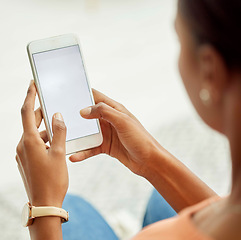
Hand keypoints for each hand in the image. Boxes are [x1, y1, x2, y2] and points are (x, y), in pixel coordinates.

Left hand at [16, 81, 67, 207]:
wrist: (44, 203)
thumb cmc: (53, 180)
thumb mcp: (59, 153)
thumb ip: (59, 132)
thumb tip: (57, 116)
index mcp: (29, 141)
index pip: (26, 112)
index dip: (29, 96)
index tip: (33, 84)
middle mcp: (23, 145)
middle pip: (31, 122)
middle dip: (42, 113)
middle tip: (54, 105)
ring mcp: (24, 154)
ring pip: (34, 133)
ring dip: (46, 129)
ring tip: (60, 127)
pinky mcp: (27, 160)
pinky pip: (35, 143)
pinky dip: (45, 139)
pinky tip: (56, 142)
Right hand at [69, 89, 161, 176]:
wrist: (148, 161)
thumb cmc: (140, 138)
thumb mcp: (122, 121)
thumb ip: (104, 112)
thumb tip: (83, 111)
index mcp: (114, 109)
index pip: (96, 97)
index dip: (83, 93)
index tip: (68, 92)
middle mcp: (109, 120)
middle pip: (88, 115)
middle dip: (75, 115)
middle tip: (59, 116)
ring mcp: (107, 133)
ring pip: (87, 132)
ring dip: (77, 135)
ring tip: (63, 137)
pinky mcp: (105, 146)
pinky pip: (91, 148)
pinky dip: (83, 152)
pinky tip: (74, 156)